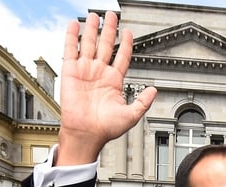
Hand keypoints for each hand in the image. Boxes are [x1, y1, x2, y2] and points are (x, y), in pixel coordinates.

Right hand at [57, 12, 156, 164]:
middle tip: (111, 14)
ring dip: (92, 29)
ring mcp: (85, 71)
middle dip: (109, 30)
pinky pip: (71, 51)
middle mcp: (99, 73)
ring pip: (89, 44)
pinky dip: (72, 37)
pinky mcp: (70, 72)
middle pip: (106, 46)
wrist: (87, 134)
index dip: (126, 44)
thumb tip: (154, 89)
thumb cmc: (107, 128)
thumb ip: (143, 101)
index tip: (128, 31)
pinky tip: (75, 24)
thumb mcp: (131, 115)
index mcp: (114, 81)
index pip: (121, 57)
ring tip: (95, 14)